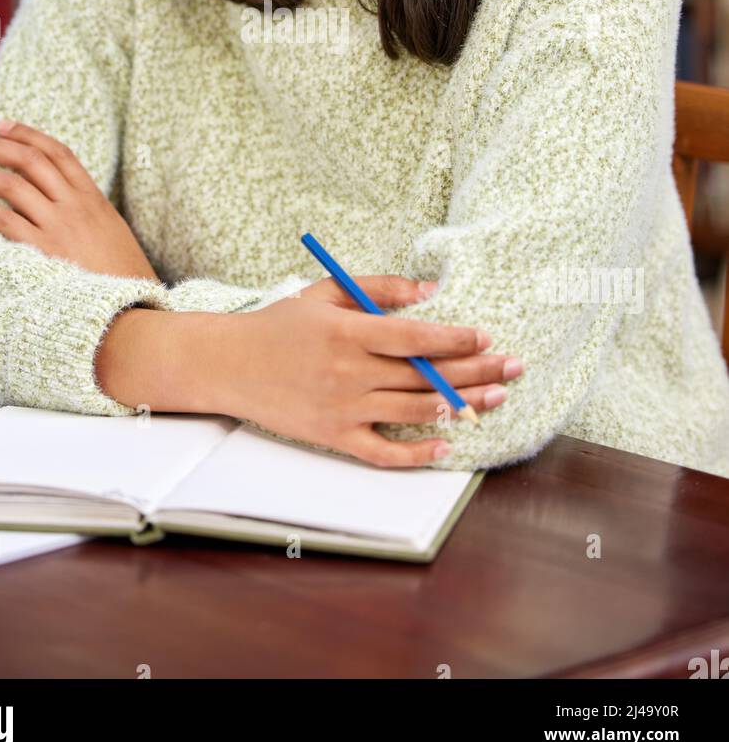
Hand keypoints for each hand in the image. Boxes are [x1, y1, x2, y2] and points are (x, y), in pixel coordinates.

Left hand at [0, 119, 159, 280]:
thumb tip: (61, 199)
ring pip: (12, 185)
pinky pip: (4, 221)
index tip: (2, 126)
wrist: (131, 307)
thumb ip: (88, 212)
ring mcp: (59, 227)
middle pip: (30, 161)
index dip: (27, 134)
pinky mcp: (43, 252)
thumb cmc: (122, 275)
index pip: (58, 152)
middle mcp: (75, 206)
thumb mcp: (112, 232)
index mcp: (93, 198)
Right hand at [216, 275, 523, 467]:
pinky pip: (383, 452)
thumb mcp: (324, 292)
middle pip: (425, 375)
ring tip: (493, 398)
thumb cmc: (279, 324)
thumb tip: (430, 291)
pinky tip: (445, 445)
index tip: (486, 336)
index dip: (455, 339)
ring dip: (459, 406)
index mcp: (347, 332)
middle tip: (513, 367)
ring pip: (413, 411)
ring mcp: (342, 409)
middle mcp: (348, 372)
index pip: (414, 337)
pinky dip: (417, 453)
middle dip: (475, 371)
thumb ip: (378, 288)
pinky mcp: (333, 437)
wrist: (229, 364)